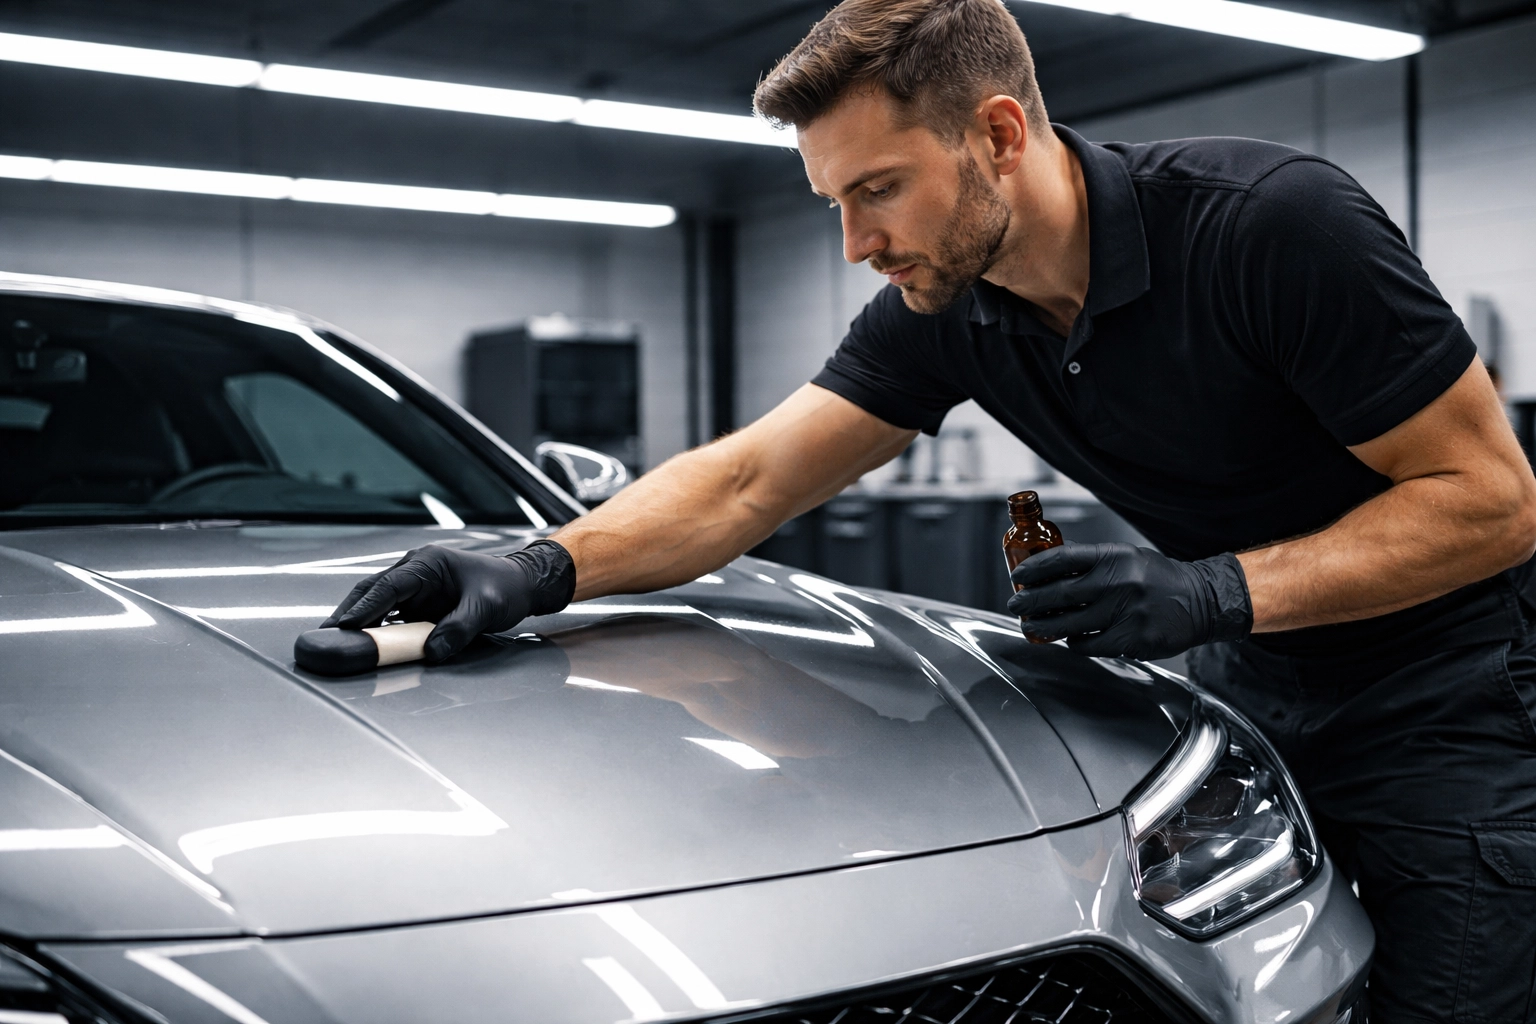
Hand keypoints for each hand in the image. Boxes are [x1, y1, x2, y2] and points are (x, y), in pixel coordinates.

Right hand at [322, 540, 574, 662]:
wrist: (520, 586)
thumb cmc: (504, 588)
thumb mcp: (485, 608)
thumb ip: (459, 629)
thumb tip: (431, 651)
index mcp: (427, 563)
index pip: (387, 586)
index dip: (364, 606)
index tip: (344, 625)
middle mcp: (415, 571)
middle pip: (372, 591)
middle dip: (349, 613)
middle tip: (326, 636)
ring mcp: (414, 587)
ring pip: (377, 603)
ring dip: (358, 622)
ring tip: (335, 644)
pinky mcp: (417, 603)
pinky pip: (390, 615)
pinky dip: (376, 629)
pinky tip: (363, 644)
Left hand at [1007, 542, 1250, 658]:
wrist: (1202, 600)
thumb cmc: (1156, 578)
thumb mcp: (1125, 557)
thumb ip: (1090, 561)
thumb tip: (1047, 566)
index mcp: (1113, 556)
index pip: (1062, 559)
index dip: (1034, 568)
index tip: (1018, 576)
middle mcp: (1118, 582)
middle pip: (1059, 594)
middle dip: (1030, 601)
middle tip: (1016, 605)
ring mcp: (1125, 612)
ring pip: (1070, 625)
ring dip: (1044, 627)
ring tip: (1032, 626)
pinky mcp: (1132, 639)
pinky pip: (1089, 645)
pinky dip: (1075, 643)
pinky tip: (1070, 638)